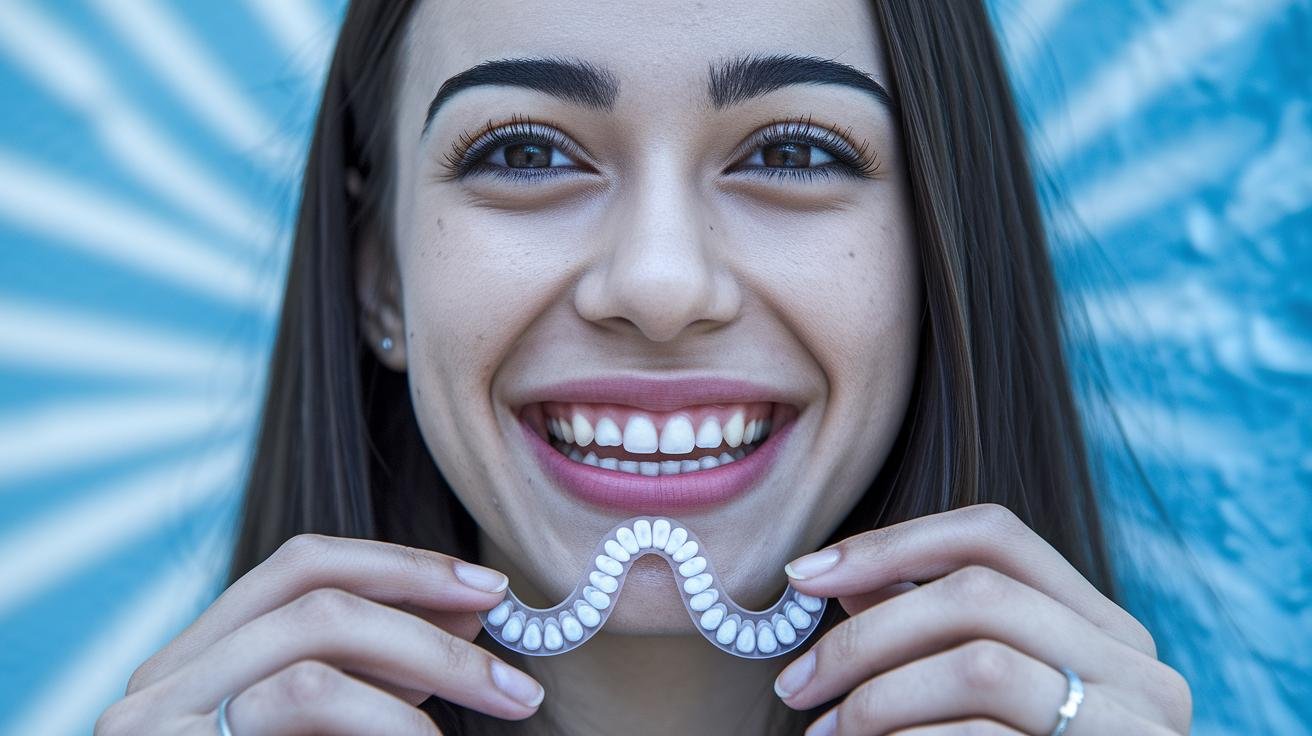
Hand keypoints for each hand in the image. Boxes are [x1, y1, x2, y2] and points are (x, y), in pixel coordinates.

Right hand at [95, 534, 543, 734]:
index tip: (490, 589)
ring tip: (489, 714)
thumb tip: (470, 611)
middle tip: (515, 680)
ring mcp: (159, 734)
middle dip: (431, 630)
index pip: (301, 566)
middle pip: (316, 606)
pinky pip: (307, 716)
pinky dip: (388, 730)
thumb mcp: (327, 723)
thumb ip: (375, 668)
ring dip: (424, 684)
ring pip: (313, 673)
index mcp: (193, 659)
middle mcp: (160, 687)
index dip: (402, 566)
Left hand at [773, 503, 1191, 734]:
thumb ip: (930, 634)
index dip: (891, 544)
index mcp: (1103, 630)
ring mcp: (1136, 725)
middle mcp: (1136, 667)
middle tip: (796, 683)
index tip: (805, 574)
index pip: (994, 535)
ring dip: (878, 698)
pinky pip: (987, 735)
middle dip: (867, 635)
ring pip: (980, 665)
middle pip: (977, 594)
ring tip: (826, 733)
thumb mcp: (981, 697)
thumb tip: (844, 579)